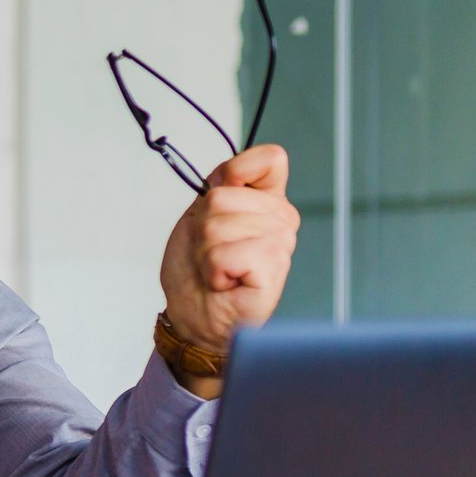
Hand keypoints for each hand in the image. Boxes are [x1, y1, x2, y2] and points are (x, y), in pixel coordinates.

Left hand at [158, 143, 299, 392]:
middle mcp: (281, 219)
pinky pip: (225, 254)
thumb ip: (220, 186)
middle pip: (223, 197)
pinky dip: (212, 270)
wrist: (194, 317)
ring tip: (216, 269)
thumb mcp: (200, 217)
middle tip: (211, 254)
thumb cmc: (198, 271)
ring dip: (204, 252)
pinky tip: (224, 283)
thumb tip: (234, 171)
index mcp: (267, 201)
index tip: (216, 203)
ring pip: (218, 226)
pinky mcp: (273, 268)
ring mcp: (281, 243)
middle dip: (201, 228)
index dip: (236, 173)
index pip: (270, 159)